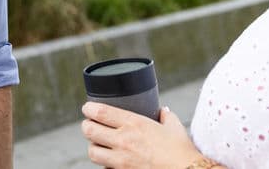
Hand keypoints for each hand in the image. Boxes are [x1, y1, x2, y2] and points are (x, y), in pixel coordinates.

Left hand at [80, 102, 204, 168]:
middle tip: (89, 124)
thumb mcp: (173, 127)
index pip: (100, 112)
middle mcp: (124, 140)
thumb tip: (162, 111)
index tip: (87, 107)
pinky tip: (109, 159)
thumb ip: (165, 116)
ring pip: (92, 152)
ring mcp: (122, 159)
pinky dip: (104, 163)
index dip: (89, 108)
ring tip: (97, 142)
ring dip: (92, 146)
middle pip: (89, 130)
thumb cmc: (182, 150)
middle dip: (86, 126)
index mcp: (134, 123)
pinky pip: (105, 167)